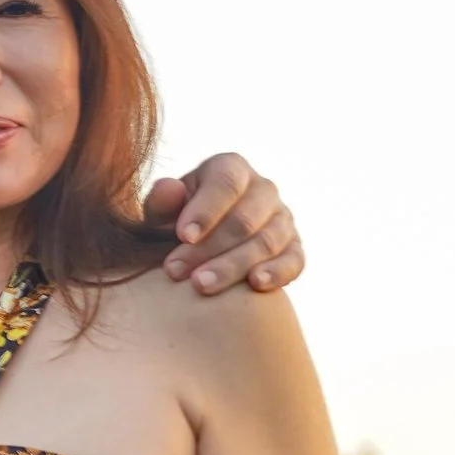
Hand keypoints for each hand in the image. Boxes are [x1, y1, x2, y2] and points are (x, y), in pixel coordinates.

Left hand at [145, 153, 300, 293]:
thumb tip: (170, 189)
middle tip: (175, 271)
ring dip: (233, 266)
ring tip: (201, 286)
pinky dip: (277, 272)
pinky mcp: (293, 248)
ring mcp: (282, 218)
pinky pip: (294, 260)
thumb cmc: (174, 223)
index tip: (184, 236)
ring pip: (266, 242)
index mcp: (230, 168)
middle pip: (244, 219)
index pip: (226, 183)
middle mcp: (263, 189)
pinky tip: (255, 284)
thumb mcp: (160, 211)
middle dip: (209, 247)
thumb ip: (161, 202)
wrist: (194, 246)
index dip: (206, 210)